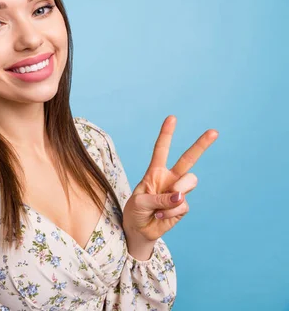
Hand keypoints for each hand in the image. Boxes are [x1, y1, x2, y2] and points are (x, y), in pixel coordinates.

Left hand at [123, 115, 218, 241]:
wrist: (139, 231)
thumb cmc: (135, 212)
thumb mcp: (139, 202)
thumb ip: (159, 197)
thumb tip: (180, 197)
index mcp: (155, 172)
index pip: (162, 150)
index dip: (167, 134)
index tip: (172, 118)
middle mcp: (169, 178)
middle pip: (188, 159)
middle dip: (201, 145)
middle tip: (214, 132)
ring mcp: (178, 192)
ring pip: (190, 182)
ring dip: (177, 192)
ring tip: (162, 204)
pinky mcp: (183, 207)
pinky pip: (182, 205)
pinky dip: (170, 212)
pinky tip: (160, 216)